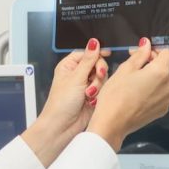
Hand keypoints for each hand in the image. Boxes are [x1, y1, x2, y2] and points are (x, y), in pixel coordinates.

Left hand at [21, 39, 108, 165]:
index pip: (87, 53)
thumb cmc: (61, 104)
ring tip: (89, 94)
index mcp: (68, 66)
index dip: (96, 54)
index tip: (106, 54)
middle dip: (98, 72)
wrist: (63, 126)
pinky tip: (91, 100)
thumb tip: (94, 42)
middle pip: (97, 64)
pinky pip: (103, 89)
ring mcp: (85, 86)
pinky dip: (99, 94)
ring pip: (101, 77)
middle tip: (97, 77)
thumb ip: (88, 59)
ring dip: (97, 85)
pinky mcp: (92, 96)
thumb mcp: (76, 77)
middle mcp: (77, 75)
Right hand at [87, 39, 168, 151]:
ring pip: (163, 80)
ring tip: (133, 82)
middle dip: (151, 62)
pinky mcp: (163, 110)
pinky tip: (137, 94)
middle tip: (132, 65)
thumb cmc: (115, 95)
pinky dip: (152, 90)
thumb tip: (147, 44)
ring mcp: (167, 99)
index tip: (145, 51)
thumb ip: (140, 55)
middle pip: (165, 66)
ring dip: (151, 77)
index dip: (157, 47)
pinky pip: (160, 93)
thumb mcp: (125, 69)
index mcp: (161, 72)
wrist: (112, 124)